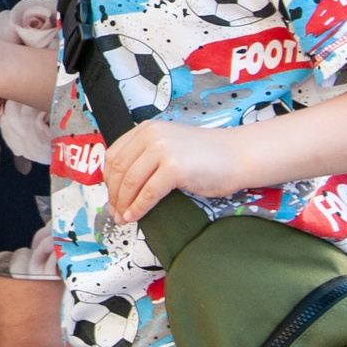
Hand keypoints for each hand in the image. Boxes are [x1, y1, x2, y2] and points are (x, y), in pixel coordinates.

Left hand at [102, 119, 251, 223]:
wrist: (238, 156)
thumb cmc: (206, 157)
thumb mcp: (169, 147)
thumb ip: (146, 157)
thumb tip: (121, 185)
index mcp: (146, 129)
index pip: (114, 154)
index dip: (109, 179)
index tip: (110, 196)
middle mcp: (151, 136)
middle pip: (120, 169)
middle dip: (114, 194)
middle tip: (114, 212)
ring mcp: (162, 150)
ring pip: (131, 182)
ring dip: (123, 204)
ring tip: (123, 218)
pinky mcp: (174, 168)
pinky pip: (148, 192)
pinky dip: (138, 208)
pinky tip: (135, 217)